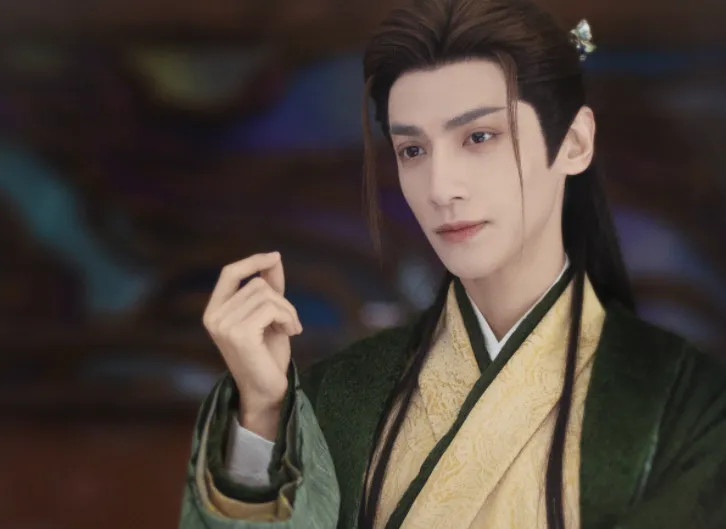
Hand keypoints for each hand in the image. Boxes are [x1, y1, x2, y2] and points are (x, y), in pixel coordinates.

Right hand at [203, 252, 301, 435]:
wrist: (268, 391)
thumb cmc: (268, 355)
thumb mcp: (269, 316)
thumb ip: (269, 288)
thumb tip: (274, 258)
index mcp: (214, 311)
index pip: (229, 272)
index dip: (253, 261)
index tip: (275, 256)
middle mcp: (214, 317)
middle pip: (256, 284)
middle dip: (281, 299)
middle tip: (291, 321)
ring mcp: (224, 326)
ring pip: (266, 294)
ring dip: (287, 310)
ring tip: (290, 329)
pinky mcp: (240, 334)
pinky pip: (272, 308)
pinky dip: (289, 318)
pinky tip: (291, 334)